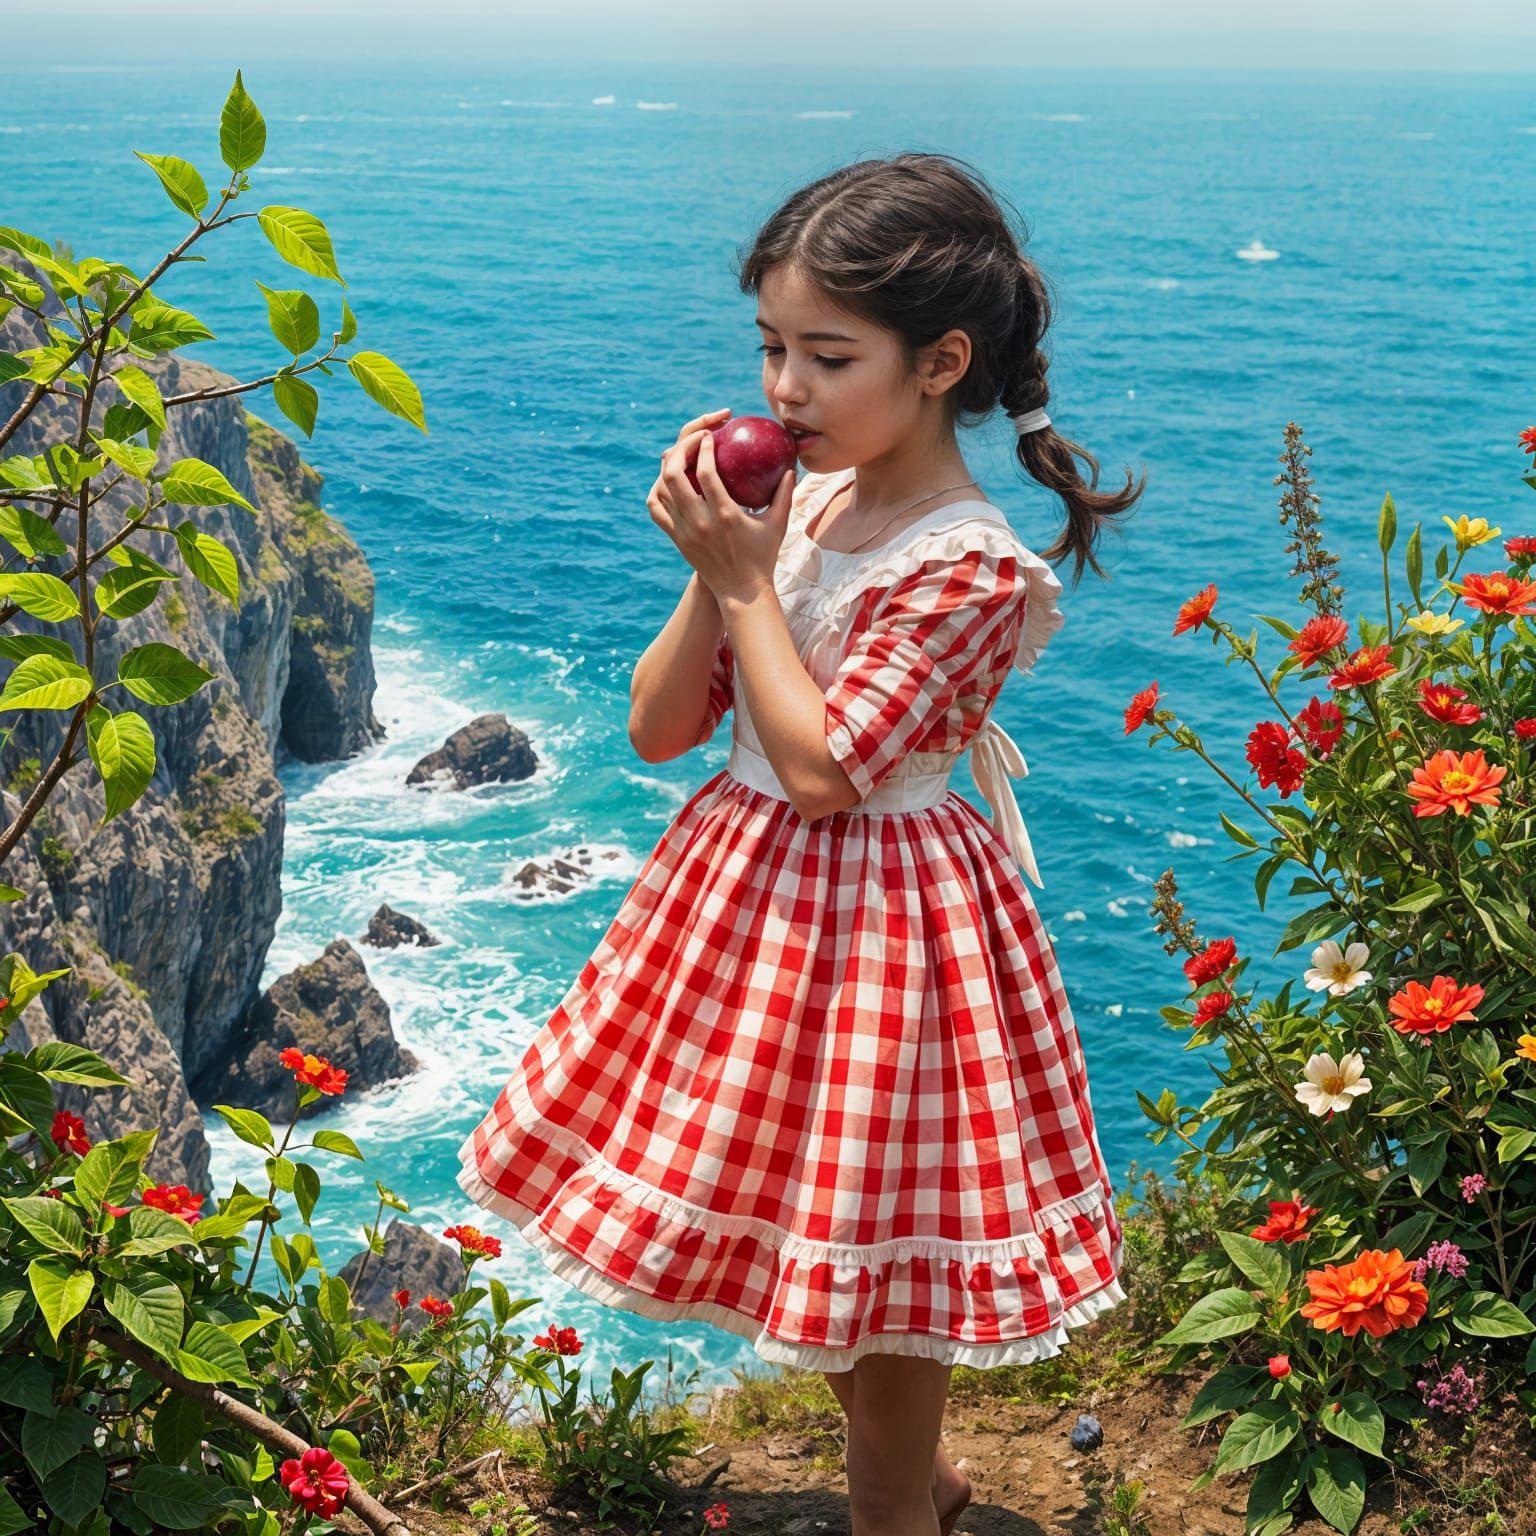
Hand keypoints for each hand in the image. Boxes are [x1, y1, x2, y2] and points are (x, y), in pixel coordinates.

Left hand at [647, 413, 795, 602]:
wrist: (740, 591)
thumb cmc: (762, 556)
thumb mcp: (778, 525)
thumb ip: (785, 494)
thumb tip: (791, 468)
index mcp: (725, 516)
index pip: (705, 473)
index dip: (704, 448)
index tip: (711, 435)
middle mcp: (700, 522)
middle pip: (674, 475)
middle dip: (681, 449)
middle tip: (693, 439)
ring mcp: (684, 531)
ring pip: (661, 489)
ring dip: (667, 466)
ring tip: (681, 454)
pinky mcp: (676, 538)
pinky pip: (656, 509)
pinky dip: (658, 490)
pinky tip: (669, 479)